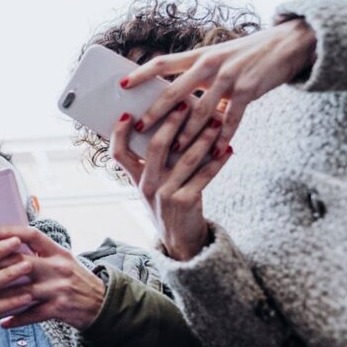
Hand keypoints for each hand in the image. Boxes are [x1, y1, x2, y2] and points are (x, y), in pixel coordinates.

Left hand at [0, 226, 105, 329]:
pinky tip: (1, 322)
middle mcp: (58, 267)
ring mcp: (59, 288)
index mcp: (58, 252)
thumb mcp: (63, 260)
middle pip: (21, 262)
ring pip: (22, 291)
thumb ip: (41, 253)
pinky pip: (32, 314)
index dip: (10, 232)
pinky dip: (15, 318)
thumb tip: (9, 244)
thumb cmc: (77, 280)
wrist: (103, 305)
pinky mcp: (60, 309)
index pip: (32, 235)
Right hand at [109, 101, 232, 260]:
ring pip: (185, 158)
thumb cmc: (168, 205)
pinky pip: (205, 175)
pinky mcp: (186, 202)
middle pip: (155, 147)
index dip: (119, 133)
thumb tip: (169, 126)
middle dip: (170, 122)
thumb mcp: (153, 186)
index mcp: (136, 179)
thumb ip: (155, 162)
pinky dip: (218, 161)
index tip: (128, 113)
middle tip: (184, 104)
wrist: (180, 241)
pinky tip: (228, 149)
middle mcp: (147, 185)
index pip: (118, 153)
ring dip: (203, 137)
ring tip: (215, 122)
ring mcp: (166, 194)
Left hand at [121, 18, 316, 153]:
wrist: (288, 43)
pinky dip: (222, 137)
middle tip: (140, 127)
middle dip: (156, 111)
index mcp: (200, 56)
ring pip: (201, 110)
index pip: (163, 62)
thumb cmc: (248, 54)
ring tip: (173, 150)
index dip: (141, 73)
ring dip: (186, 133)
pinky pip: (231, 118)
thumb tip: (175, 97)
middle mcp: (210, 64)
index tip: (121, 84)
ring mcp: (229, 77)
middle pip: (175, 91)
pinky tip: (215, 151)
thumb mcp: (219, 57)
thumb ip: (198, 75)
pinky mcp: (248, 90)